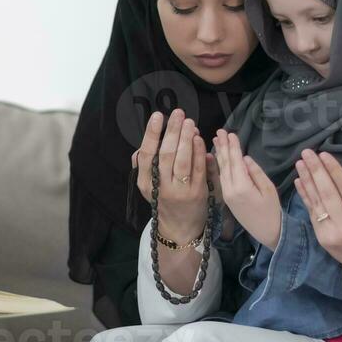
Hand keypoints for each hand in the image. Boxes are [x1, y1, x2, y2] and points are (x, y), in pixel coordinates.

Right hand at [131, 108, 210, 243]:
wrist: (179, 228)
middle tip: (178, 113)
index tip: (157, 116)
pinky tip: (199, 139)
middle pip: (166, 155)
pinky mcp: (198, 193)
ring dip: (186, 139)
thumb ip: (144, 165)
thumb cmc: (164, 200)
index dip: (152, 134)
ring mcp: (180, 191)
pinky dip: (199, 152)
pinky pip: (198, 169)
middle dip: (172, 131)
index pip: (147, 155)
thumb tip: (143, 146)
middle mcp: (161, 187)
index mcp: (146, 183)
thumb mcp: (148, 186)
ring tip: (189, 122)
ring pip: (182, 161)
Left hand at [213, 130, 280, 249]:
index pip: (236, 161)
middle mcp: (230, 189)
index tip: (231, 133)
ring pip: (221, 170)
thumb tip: (245, 158)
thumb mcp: (269, 189)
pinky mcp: (226, 198)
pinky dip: (219, 165)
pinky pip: (221, 178)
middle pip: (225, 164)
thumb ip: (256, 172)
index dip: (233, 146)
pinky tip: (218, 157)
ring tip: (216, 140)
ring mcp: (226, 194)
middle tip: (219, 131)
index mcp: (242, 186)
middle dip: (223, 147)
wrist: (267, 232)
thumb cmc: (272, 210)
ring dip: (219, 154)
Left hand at [293, 150, 341, 292]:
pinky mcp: (322, 239)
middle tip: (306, 153)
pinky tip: (299, 182)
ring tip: (300, 163)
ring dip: (307, 181)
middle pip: (327, 193)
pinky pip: (311, 214)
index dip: (333, 170)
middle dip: (316, 171)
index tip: (324, 154)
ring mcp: (331, 234)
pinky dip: (305, 197)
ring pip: (316, 203)